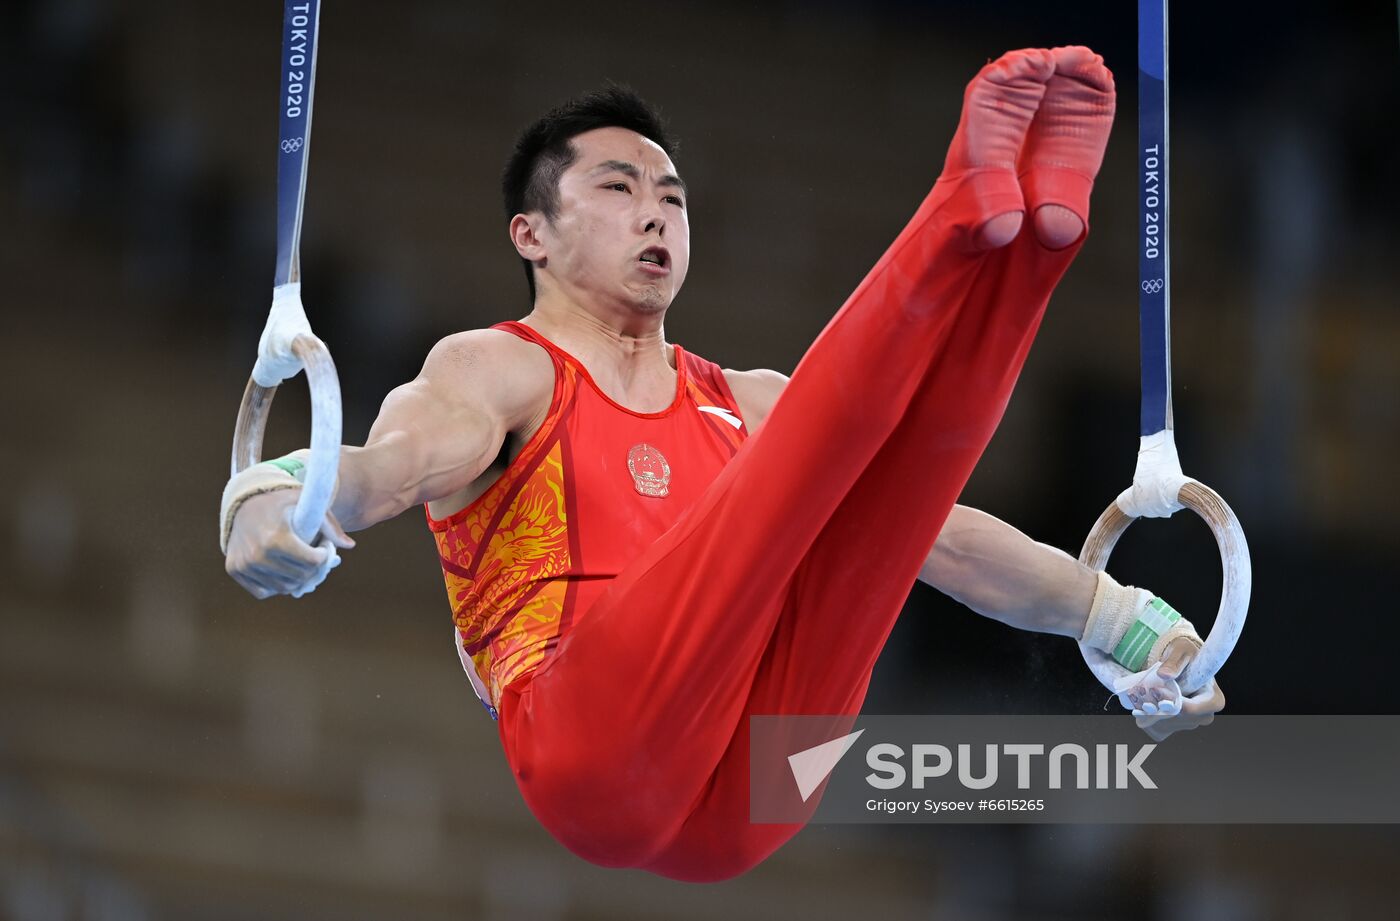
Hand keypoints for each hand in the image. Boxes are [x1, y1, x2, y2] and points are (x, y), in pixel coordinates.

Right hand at [224, 489, 354, 599]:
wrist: (242, 504)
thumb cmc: (279, 503)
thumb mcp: (305, 503)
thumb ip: (329, 525)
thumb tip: (350, 545)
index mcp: (276, 536)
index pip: (312, 561)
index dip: (324, 555)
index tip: (323, 547)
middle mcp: (257, 554)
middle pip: (301, 576)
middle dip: (314, 568)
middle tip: (314, 556)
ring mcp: (244, 564)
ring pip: (284, 587)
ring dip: (297, 578)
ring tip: (299, 562)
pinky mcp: (235, 570)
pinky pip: (264, 591)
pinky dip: (277, 584)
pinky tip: (282, 569)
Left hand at [1132, 637, 1224, 741]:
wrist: (1179, 664)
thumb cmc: (1185, 655)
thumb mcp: (1181, 651)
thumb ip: (1174, 662)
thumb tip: (1164, 674)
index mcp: (1214, 701)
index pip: (1190, 710)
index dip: (1170, 702)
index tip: (1155, 690)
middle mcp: (1204, 717)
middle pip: (1175, 719)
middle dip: (1155, 708)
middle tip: (1140, 692)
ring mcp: (1189, 725)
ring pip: (1163, 726)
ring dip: (1146, 713)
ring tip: (1138, 697)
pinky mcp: (1175, 728)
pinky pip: (1156, 730)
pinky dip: (1145, 720)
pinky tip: (1140, 707)